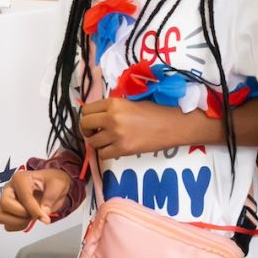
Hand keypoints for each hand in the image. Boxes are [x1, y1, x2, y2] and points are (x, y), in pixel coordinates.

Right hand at [0, 168, 70, 230]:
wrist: (52, 186)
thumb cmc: (53, 182)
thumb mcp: (59, 184)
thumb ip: (51, 197)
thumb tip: (43, 211)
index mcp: (21, 178)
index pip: (23, 197)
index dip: (34, 210)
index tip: (45, 217)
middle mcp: (10, 188)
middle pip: (5, 204)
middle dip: (22, 214)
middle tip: (35, 214)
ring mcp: (7, 200)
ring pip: (1, 216)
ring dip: (18, 222)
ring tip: (31, 217)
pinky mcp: (8, 212)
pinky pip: (7, 225)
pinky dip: (17, 227)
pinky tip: (28, 220)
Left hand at [80, 96, 196, 159]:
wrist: (174, 125)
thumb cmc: (156, 112)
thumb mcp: (132, 102)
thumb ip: (114, 108)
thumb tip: (99, 116)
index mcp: (114, 103)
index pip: (87, 109)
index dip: (88, 116)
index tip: (94, 121)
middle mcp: (112, 117)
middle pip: (84, 125)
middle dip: (87, 130)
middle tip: (95, 132)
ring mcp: (116, 134)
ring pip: (92, 142)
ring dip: (98, 143)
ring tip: (109, 141)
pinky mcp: (123, 149)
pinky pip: (103, 154)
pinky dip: (107, 153)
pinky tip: (116, 148)